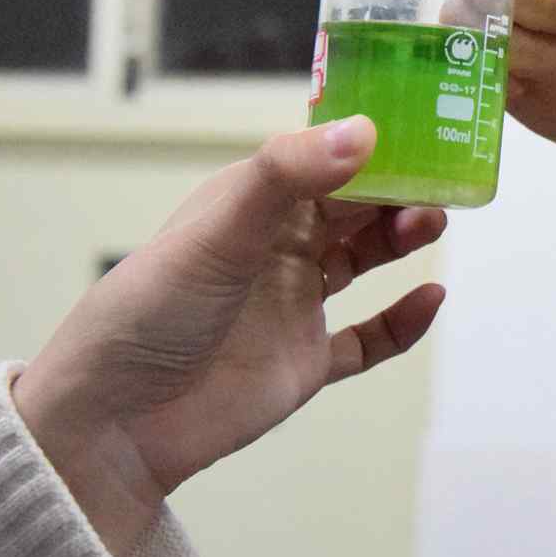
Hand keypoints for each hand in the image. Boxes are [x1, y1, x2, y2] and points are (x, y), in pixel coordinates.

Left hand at [11, 115, 445, 556]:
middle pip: (350, 208)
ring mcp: (290, 306)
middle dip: (397, 190)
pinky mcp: (304, 363)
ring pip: (363, 262)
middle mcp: (272, 249)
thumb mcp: (218, 232)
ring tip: (433, 223)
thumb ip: (288, 176)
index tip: (423, 129)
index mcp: (246, 205)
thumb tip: (365, 131)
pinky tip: (429, 300)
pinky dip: (401, 323)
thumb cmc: (149, 315)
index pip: (320, 161)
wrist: (114, 426)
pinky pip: (366, 339)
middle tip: (441, 181)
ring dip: (400, 240)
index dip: (370, 146)